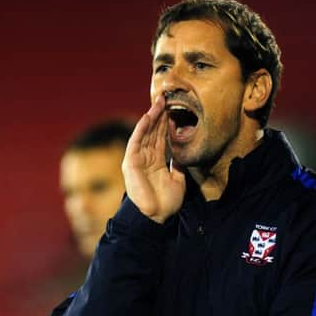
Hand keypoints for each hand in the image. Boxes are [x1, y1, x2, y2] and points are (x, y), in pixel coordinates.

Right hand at [122, 95, 185, 222]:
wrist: (156, 217)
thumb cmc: (166, 203)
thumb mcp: (179, 179)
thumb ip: (179, 165)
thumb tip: (184, 153)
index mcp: (156, 161)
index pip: (161, 137)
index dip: (167, 123)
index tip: (174, 108)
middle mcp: (146, 157)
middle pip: (153, 131)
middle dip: (160, 115)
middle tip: (166, 98)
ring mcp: (137, 159)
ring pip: (145, 133)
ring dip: (151, 117)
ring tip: (159, 102)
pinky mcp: (130, 162)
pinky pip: (136, 141)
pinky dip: (141, 128)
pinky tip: (147, 116)